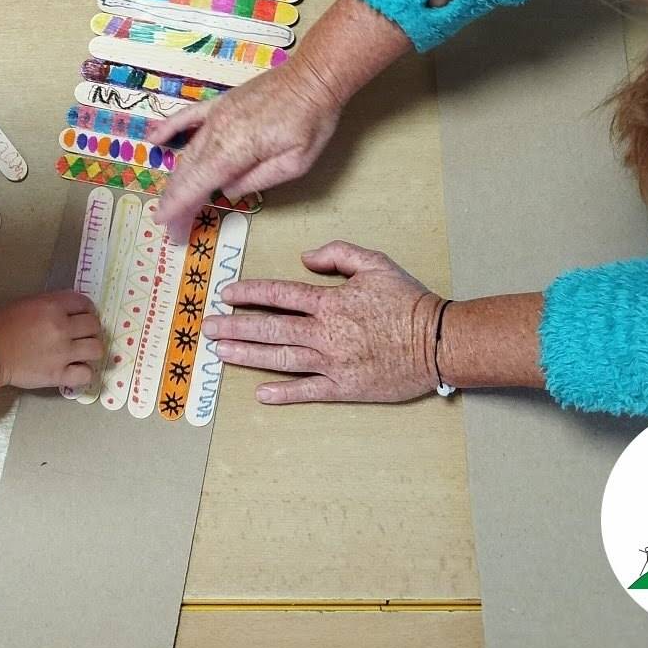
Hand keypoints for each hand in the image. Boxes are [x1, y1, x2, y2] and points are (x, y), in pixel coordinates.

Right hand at [0, 291, 102, 389]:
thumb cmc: (5, 326)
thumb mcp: (28, 303)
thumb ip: (52, 304)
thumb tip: (72, 310)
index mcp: (53, 307)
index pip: (85, 303)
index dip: (87, 309)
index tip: (83, 315)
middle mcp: (62, 328)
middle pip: (94, 326)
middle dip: (90, 329)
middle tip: (82, 334)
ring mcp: (62, 353)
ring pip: (96, 349)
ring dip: (91, 349)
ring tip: (82, 352)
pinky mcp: (58, 374)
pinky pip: (86, 374)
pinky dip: (84, 372)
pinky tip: (76, 369)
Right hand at [151, 60, 342, 233]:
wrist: (312, 78)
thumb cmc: (311, 122)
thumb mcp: (295, 163)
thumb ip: (257, 180)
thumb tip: (228, 189)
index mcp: (235, 149)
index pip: (197, 184)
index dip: (179, 206)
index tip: (166, 224)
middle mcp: (217, 132)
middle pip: (188, 172)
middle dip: (176, 200)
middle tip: (171, 225)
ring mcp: (216, 116)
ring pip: (187, 151)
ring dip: (175, 178)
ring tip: (168, 201)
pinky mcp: (220, 104)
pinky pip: (187, 117)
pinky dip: (169, 129)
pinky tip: (155, 140)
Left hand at [203, 240, 440, 403]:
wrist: (439, 341)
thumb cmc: (408, 301)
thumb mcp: (375, 263)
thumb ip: (337, 254)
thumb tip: (304, 259)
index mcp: (330, 302)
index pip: (278, 296)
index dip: (248, 294)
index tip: (226, 294)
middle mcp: (326, 333)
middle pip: (270, 329)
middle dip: (235, 327)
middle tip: (208, 328)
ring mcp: (333, 363)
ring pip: (281, 359)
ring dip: (247, 356)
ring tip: (220, 353)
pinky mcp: (345, 387)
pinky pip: (308, 391)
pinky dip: (283, 393)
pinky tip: (260, 393)